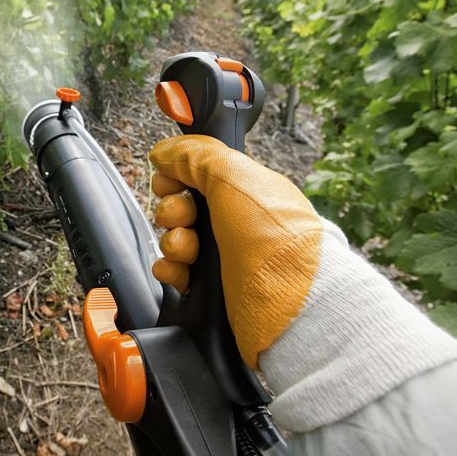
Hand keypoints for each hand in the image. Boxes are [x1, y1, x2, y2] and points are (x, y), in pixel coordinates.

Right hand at [149, 134, 324, 366]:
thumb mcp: (234, 177)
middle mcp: (232, 220)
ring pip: (175, 239)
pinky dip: (170, 270)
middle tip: (184, 217)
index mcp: (242, 189)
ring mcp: (222, 254)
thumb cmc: (275, 238)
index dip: (176, 175)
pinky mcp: (212, 286)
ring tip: (188, 250)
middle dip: (172, 210)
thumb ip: (195, 155)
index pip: (195, 173)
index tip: (170, 181)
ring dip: (171, 241)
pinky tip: (179, 271)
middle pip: (180, 206)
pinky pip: (175, 272)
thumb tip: (164, 152)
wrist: (292, 303)